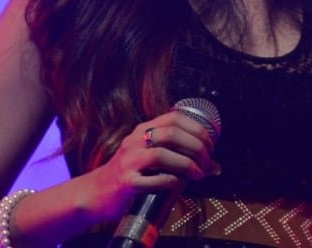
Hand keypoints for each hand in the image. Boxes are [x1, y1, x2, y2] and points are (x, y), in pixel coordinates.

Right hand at [77, 110, 219, 222]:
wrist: (97, 193)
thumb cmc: (130, 174)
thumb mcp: (149, 155)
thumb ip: (177, 154)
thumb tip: (214, 165)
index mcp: (143, 131)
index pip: (175, 118)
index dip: (198, 129)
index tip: (211, 144)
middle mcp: (135, 141)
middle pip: (172, 134)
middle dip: (197, 148)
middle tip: (208, 163)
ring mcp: (129, 161)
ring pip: (163, 155)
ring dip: (187, 165)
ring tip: (198, 175)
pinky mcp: (126, 182)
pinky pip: (153, 179)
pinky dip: (170, 181)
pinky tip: (178, 184)